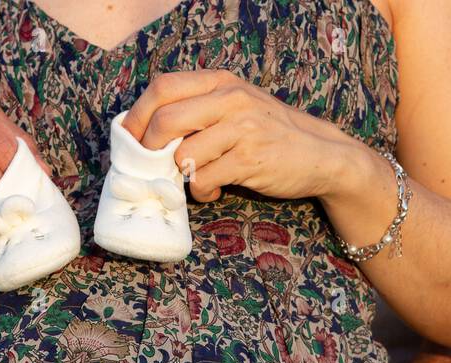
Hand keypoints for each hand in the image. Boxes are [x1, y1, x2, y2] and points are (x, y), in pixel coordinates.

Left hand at [122, 70, 364, 203]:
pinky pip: (204, 180)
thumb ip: (200, 109)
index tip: (129, 138)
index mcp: (221, 81)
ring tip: (198, 180)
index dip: (138, 115)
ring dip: (181, 177)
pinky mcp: (251, 159)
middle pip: (165, 121)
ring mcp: (242, 128)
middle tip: (152, 167)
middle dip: (149, 150)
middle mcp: (230, 99)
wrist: (321, 154)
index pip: (162, 87)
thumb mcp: (237, 105)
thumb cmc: (271, 133)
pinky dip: (202, 192)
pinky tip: (215, 190)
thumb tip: (148, 130)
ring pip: (183, 155)